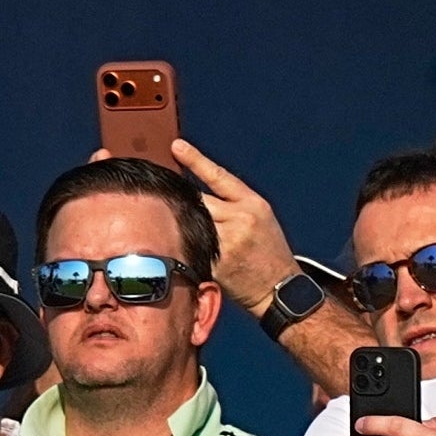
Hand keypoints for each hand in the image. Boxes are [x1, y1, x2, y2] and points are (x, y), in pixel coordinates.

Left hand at [169, 138, 302, 309]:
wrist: (278, 289)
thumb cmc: (267, 250)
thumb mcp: (259, 217)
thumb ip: (232, 203)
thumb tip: (193, 189)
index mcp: (253, 204)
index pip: (219, 176)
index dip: (196, 160)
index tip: (176, 146)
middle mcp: (241, 219)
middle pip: (198, 199)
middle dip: (180, 196)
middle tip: (156, 189)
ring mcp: (228, 242)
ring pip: (191, 221)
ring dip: (175, 219)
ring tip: (157, 216)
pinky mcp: (216, 263)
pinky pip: (191, 246)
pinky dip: (180, 243)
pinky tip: (168, 242)